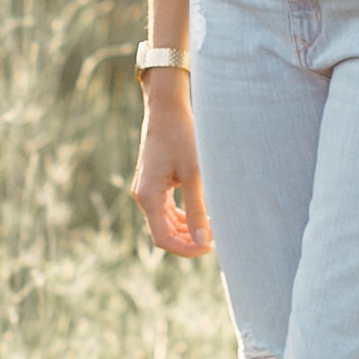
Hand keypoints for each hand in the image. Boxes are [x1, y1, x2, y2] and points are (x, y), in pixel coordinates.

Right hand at [131, 73, 210, 256]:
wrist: (167, 109)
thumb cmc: (182, 137)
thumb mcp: (194, 174)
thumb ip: (198, 209)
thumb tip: (204, 241)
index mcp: (148, 197)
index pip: (163, 239)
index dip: (187, 249)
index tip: (211, 246)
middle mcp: (142, 196)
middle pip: (163, 233)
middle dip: (188, 240)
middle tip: (216, 238)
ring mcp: (146, 190)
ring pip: (165, 222)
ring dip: (186, 229)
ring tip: (212, 226)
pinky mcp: (152, 183)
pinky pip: (166, 209)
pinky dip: (182, 216)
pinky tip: (202, 212)